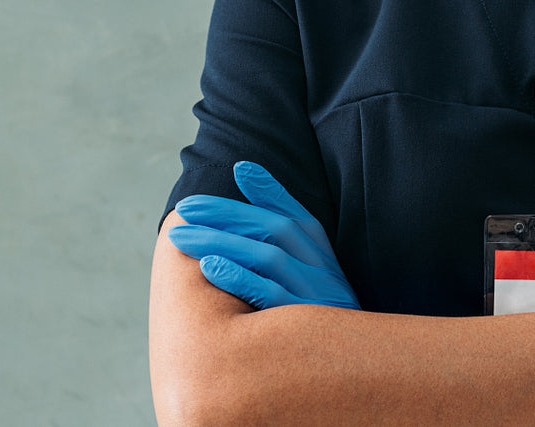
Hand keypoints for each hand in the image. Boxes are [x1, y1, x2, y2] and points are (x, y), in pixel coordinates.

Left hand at [168, 160, 360, 309]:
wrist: (352, 365)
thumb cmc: (315, 307)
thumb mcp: (307, 262)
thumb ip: (279, 215)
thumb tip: (244, 168)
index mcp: (320, 251)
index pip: (289, 213)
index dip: (261, 191)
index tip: (226, 176)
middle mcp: (321, 268)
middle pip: (274, 230)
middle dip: (225, 215)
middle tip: (183, 210)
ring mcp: (314, 295)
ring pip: (267, 258)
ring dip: (221, 242)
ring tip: (182, 236)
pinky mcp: (303, 324)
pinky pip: (270, 296)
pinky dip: (240, 279)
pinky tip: (209, 267)